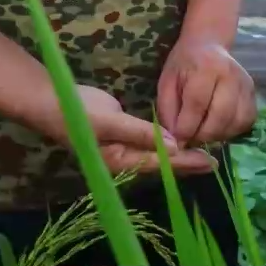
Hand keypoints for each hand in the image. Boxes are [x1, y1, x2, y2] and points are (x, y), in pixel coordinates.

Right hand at [43, 85, 214, 173]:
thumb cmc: (77, 113)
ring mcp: (124, 150)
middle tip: (215, 162)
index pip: (160, 164)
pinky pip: (151, 145)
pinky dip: (167, 144)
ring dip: (180, 156)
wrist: (50, 100)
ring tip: (204, 154)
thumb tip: (175, 145)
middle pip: (162, 165)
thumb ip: (142, 134)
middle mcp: (125, 161)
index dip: (185, 163)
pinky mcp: (125, 137)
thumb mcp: (110, 122)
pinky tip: (181, 142)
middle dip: (187, 163)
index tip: (208, 162)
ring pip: (158, 157)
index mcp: (120, 162)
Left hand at [157, 39, 255, 144]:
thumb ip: (168, 110)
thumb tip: (176, 140)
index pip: (198, 104)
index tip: (178, 140)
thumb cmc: (184, 64)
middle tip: (190, 139)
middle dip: (203, 135)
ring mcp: (246, 85)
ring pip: (236, 122)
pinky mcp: (254, 95)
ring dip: (218, 135)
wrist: (208, 46)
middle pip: (221, 116)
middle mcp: (231, 75)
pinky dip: (231, 131)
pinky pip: (246, 122)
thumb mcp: (167, 82)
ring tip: (203, 133)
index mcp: (206, 67)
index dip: (187, 127)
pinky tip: (218, 127)